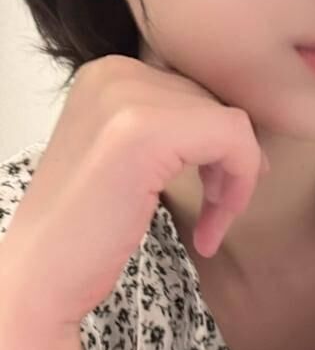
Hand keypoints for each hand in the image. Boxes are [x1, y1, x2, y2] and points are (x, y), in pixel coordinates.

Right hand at [0, 54, 268, 329]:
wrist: (39, 277)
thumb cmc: (86, 229)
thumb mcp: (126, 154)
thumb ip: (168, 126)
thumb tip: (239, 126)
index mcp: (108, 73)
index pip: (195, 93)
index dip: (215, 146)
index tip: (215, 194)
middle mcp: (114, 72)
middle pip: (213, 106)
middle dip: (229, 163)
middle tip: (215, 215)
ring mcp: (127, 97)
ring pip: (230, 123)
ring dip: (237, 179)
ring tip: (213, 224)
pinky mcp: (145, 131)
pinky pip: (234, 138)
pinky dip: (240, 183)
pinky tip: (210, 231)